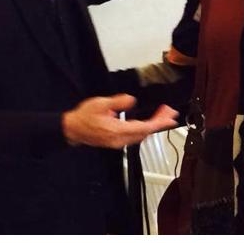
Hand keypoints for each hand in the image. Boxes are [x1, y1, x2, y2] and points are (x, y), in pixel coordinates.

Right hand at [61, 94, 178, 148]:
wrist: (73, 129)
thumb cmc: (84, 117)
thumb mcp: (101, 104)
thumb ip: (118, 102)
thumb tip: (131, 100)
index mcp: (117, 131)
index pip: (144, 127)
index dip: (159, 123)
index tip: (170, 118)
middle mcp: (120, 140)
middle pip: (146, 132)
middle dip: (159, 122)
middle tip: (170, 113)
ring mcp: (119, 143)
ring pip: (141, 135)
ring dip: (153, 125)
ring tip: (161, 114)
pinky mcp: (117, 142)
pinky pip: (135, 137)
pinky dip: (145, 129)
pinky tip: (148, 122)